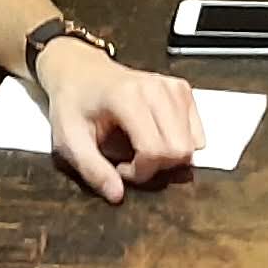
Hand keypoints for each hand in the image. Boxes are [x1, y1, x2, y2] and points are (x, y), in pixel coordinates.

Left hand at [33, 34, 199, 195]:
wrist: (80, 72)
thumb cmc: (73, 103)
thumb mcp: (70, 140)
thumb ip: (92, 169)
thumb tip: (117, 195)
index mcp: (127, 98)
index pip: (154, 149)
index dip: (140, 171)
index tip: (120, 168)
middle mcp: (156, 88)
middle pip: (179, 149)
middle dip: (157, 167)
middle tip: (132, 161)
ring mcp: (173, 87)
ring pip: (192, 144)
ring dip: (169, 157)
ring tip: (142, 149)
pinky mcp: (182, 90)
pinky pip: (197, 133)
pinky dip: (180, 143)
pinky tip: (157, 137)